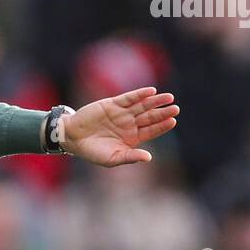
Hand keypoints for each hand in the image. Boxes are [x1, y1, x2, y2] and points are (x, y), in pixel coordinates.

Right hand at [63, 87, 178, 166]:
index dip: (162, 126)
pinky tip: (151, 91)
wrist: (73, 138)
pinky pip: (129, 97)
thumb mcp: (112, 158)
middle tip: (176, 108)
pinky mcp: (113, 103)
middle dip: (162, 112)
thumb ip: (130, 157)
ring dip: (155, 101)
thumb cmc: (92, 152)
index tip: (173, 121)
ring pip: (142, 105)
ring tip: (169, 98)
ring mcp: (122, 113)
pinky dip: (140, 94)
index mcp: (131, 138)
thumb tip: (149, 157)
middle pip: (150, 117)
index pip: (151, 131)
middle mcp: (129, 124)